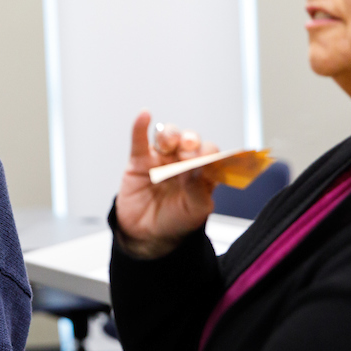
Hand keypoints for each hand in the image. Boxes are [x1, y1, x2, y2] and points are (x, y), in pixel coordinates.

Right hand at [114, 111, 222, 258]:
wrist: (146, 234)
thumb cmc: (175, 221)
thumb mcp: (195, 211)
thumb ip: (199, 191)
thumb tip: (198, 170)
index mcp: (202, 171)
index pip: (211, 153)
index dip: (210, 153)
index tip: (207, 160)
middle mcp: (183, 161)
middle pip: (190, 140)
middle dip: (191, 141)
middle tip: (188, 151)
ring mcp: (161, 158)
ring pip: (168, 136)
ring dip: (171, 134)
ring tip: (170, 143)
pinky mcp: (139, 160)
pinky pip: (139, 140)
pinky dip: (140, 126)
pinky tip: (144, 116)